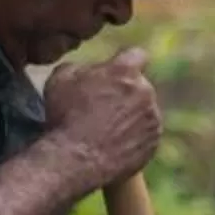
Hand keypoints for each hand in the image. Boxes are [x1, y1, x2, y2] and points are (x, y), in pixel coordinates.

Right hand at [43, 48, 161, 188]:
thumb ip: (80, 66)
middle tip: (103, 108)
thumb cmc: (65, 117)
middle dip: (125, 93)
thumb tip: (89, 70)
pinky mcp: (153, 143)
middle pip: (139, 86)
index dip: (124, 64)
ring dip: (131, 116)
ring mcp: (152, 119)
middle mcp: (145, 91)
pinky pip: (146, 136)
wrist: (75, 159)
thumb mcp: (61, 79)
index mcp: (125, 71)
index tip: (115, 74)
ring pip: (144, 111)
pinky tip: (114, 145)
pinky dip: (134, 139)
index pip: (136, 55)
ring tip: (106, 131)